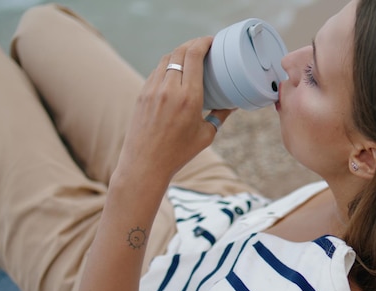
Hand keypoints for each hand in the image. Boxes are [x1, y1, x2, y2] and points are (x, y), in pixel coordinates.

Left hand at [116, 36, 230, 183]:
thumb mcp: (206, 135)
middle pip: (180, 52)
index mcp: (189, 98)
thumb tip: (233, 104)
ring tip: (191, 55)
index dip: (204, 42)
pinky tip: (175, 71)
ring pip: (166, 59)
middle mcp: (169, 90)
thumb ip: (220, 116)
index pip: (194, 56)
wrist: (145, 164)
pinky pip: (156, 71)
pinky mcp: (142, 94)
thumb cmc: (179, 153)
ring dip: (179, 52)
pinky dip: (168, 66)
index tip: (213, 40)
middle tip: (205, 45)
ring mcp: (152, 90)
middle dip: (193, 43)